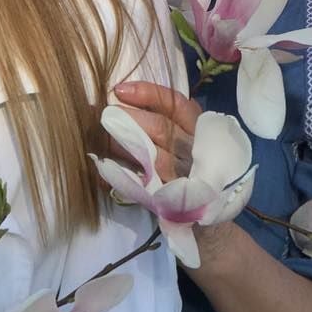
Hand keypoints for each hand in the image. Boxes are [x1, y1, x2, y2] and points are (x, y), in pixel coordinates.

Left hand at [112, 81, 236, 267]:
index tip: (120, 90)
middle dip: (132, 120)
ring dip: (124, 146)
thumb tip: (122, 101)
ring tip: (101, 138)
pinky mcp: (174, 201)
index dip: (148, 94)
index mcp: (201, 131)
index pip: (177, 105)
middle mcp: (195, 151)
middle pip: (163, 130)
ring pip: (153, 157)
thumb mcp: (191, 141)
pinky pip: (143, 187)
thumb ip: (168, 124)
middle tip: (105, 113)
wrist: (210, 221)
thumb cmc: (196, 170)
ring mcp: (185, 177)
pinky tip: (100, 170)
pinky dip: (120, 177)